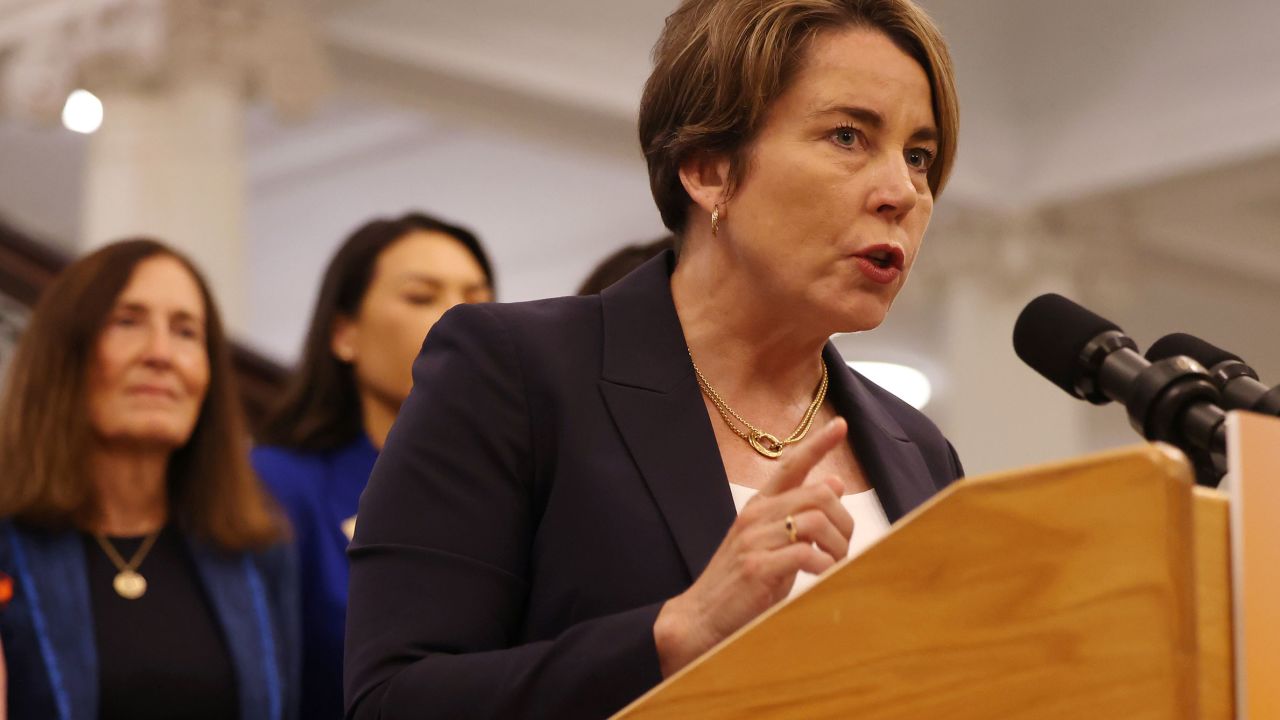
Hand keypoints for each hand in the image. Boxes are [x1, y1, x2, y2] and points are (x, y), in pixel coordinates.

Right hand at [653, 418, 854, 675]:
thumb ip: (797, 513)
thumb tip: (834, 484)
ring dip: (838, 546)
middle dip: (844, 522)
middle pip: (819, 495)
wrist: (700, 617)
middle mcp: (756, 515)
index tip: (840, 426)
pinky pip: (805, 553)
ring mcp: (754, 540)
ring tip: (834, 564)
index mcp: (758, 506)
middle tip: (844, 548)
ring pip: (817, 522)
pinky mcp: (757, 567)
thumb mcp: (769, 541)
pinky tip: (820, 575)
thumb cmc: (739, 582)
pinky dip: (823, 566)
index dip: (817, 444)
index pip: (790, 465)